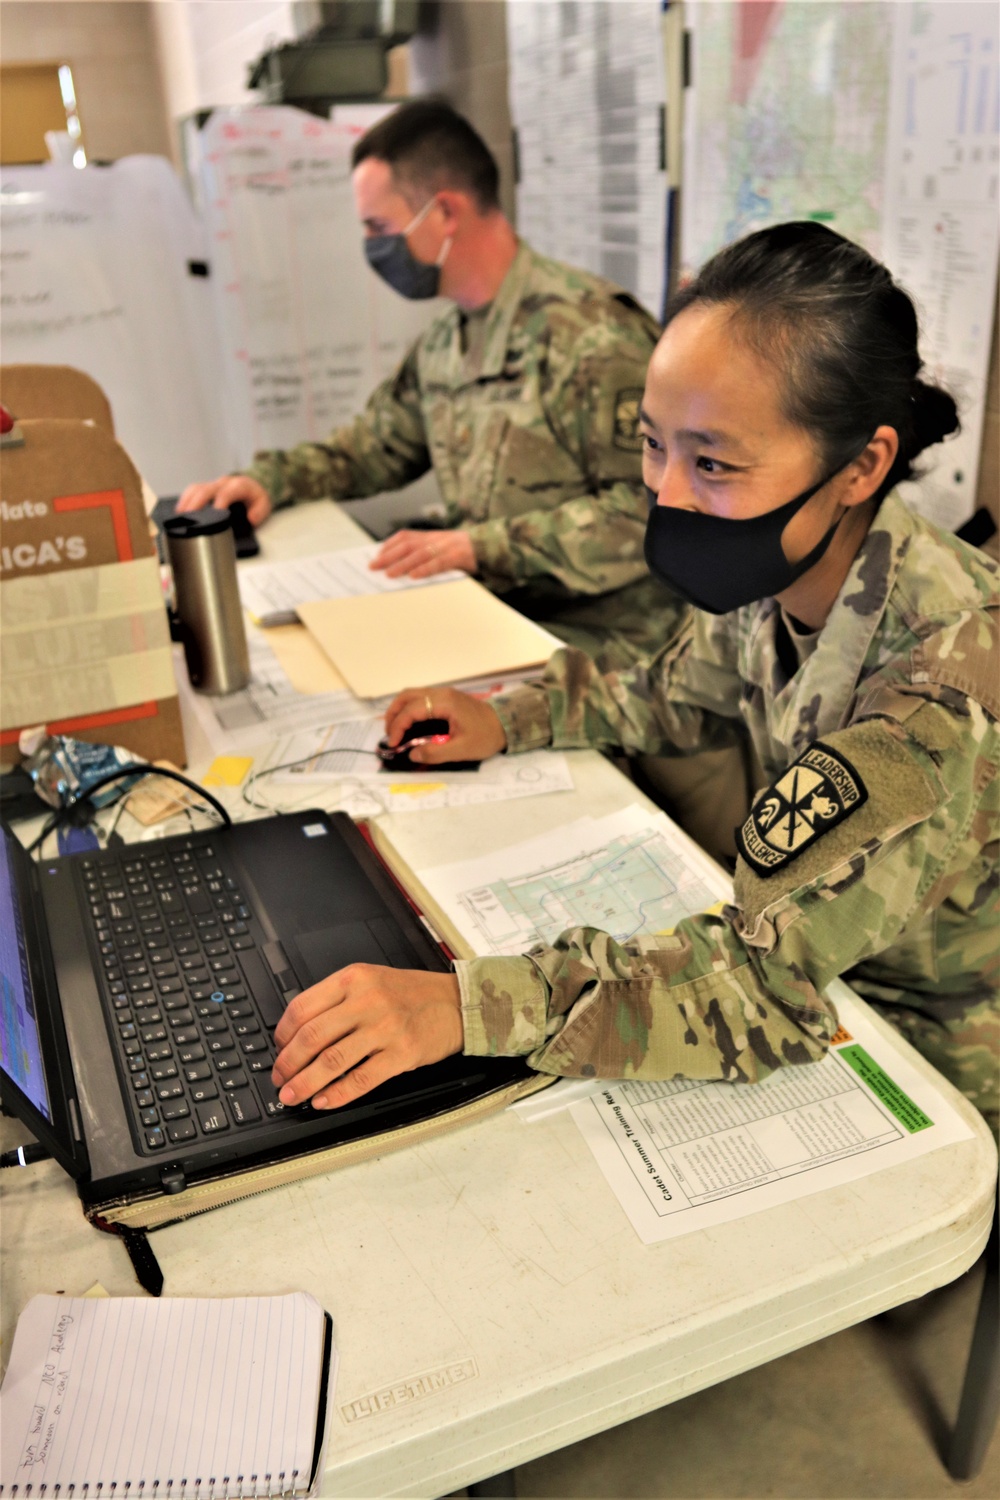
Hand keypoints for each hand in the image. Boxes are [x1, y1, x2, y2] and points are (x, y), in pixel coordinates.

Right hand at [176, 475, 271, 527]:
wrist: (254, 484)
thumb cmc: (256, 496)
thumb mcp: (265, 504)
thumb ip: (260, 512)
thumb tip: (251, 518)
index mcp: (239, 486)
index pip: (226, 493)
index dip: (219, 504)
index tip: (213, 517)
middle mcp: (224, 483)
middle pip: (206, 489)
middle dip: (195, 503)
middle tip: (188, 517)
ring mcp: (214, 484)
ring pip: (196, 488)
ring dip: (187, 500)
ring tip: (180, 515)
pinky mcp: (207, 487)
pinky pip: (193, 490)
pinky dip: (185, 499)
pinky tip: (180, 510)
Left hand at [271, 964, 463, 1109]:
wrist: (455, 1002)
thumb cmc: (411, 994)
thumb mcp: (371, 980)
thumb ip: (338, 999)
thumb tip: (299, 1033)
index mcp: (353, 979)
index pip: (302, 1007)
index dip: (282, 1033)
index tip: (278, 1048)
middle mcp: (367, 1000)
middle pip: (312, 1036)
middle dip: (288, 1063)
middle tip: (279, 1077)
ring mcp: (385, 1028)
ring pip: (331, 1060)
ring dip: (305, 1083)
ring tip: (292, 1095)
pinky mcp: (401, 1053)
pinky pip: (360, 1079)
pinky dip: (336, 1095)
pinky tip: (323, 1101)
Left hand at [370, 528, 476, 578]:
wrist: (494, 546)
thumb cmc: (468, 552)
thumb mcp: (445, 549)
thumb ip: (427, 555)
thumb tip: (405, 570)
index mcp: (433, 536)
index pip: (406, 536)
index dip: (389, 545)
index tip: (376, 554)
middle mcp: (437, 539)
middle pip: (407, 545)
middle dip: (388, 556)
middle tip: (373, 567)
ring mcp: (448, 546)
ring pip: (420, 554)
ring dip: (402, 564)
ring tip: (389, 574)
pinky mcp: (459, 556)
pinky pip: (439, 562)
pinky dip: (425, 569)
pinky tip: (414, 576)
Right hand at [384, 686, 507, 763]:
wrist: (506, 725)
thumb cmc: (486, 737)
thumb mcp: (462, 750)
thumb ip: (435, 753)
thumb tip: (412, 754)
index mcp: (445, 703)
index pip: (412, 710)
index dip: (398, 726)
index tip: (394, 743)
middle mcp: (442, 693)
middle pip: (407, 696)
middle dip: (393, 714)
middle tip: (389, 734)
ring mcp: (444, 693)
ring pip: (412, 694)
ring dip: (399, 710)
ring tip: (395, 729)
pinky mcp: (446, 697)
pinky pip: (421, 698)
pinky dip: (409, 708)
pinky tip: (409, 724)